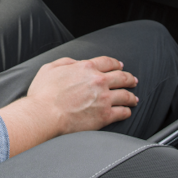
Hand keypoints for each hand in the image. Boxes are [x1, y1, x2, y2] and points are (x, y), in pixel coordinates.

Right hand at [0, 56, 137, 156]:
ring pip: (125, 95)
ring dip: (131, 96)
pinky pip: (122, 112)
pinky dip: (127, 111)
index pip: (108, 62)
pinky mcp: (105, 115)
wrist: (44, 115)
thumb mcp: (50, 68)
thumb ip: (66, 62)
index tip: (120, 66)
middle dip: (129, 78)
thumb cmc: (43, 93)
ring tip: (134, 98)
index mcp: (86, 67)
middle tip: (133, 81)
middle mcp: (98, 81)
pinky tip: (127, 111)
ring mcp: (104, 98)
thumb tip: (76, 63)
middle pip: (121, 77)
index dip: (116, 64)